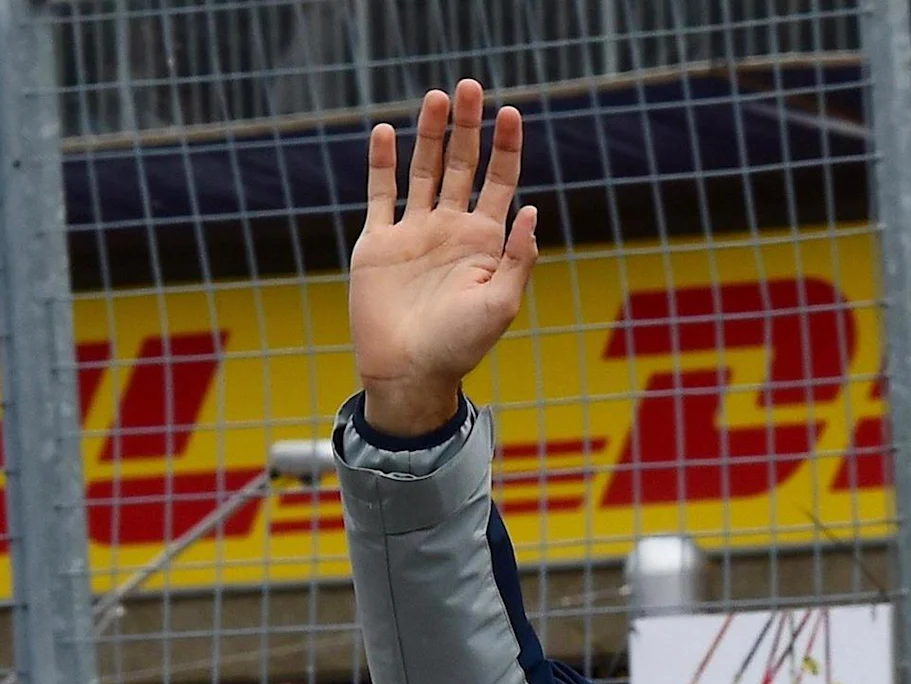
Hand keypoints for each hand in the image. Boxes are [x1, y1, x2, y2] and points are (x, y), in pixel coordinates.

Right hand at [351, 79, 538, 436]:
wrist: (409, 372)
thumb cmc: (460, 346)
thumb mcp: (501, 304)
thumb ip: (518, 258)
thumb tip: (532, 210)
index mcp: (485, 242)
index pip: (500, 182)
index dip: (507, 147)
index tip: (511, 112)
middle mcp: (451, 230)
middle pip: (462, 165)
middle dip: (467, 126)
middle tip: (469, 85)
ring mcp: (414, 233)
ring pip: (422, 170)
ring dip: (429, 134)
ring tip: (436, 96)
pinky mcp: (378, 243)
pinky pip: (380, 195)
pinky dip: (382, 163)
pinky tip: (387, 132)